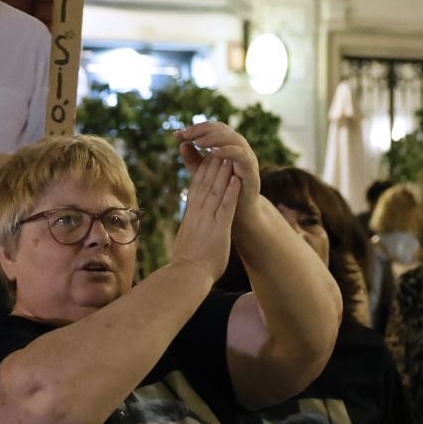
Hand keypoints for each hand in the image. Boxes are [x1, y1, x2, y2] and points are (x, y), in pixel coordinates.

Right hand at [170, 152, 240, 282]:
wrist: (186, 276)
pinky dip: (231, 192)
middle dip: (213, 165)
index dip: (203, 171)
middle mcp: (198, 214)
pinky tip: (237, 180)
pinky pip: (226, 207)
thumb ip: (190, 230)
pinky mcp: (218, 229)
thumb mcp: (186, 240)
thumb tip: (190, 229)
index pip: (197, 188)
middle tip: (219, 147)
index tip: (208, 158)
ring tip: (229, 156)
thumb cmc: (186, 264)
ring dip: (223, 173)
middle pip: (206, 184)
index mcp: (191, 216)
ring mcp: (208, 220)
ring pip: (216, 191)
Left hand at [177, 120, 259, 223]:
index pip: (210, 128)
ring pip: (232, 138)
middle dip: (201, 130)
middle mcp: (238, 145)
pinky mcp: (251, 167)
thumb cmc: (223, 189)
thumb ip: (193, 159)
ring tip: (198, 142)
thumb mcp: (204, 172)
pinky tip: (213, 152)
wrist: (239, 210)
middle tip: (186, 134)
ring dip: (214, 138)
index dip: (194, 129)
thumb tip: (181, 144)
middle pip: (221, 128)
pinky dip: (227, 151)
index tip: (177, 135)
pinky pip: (241, 154)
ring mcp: (246, 155)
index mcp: (226, 143)